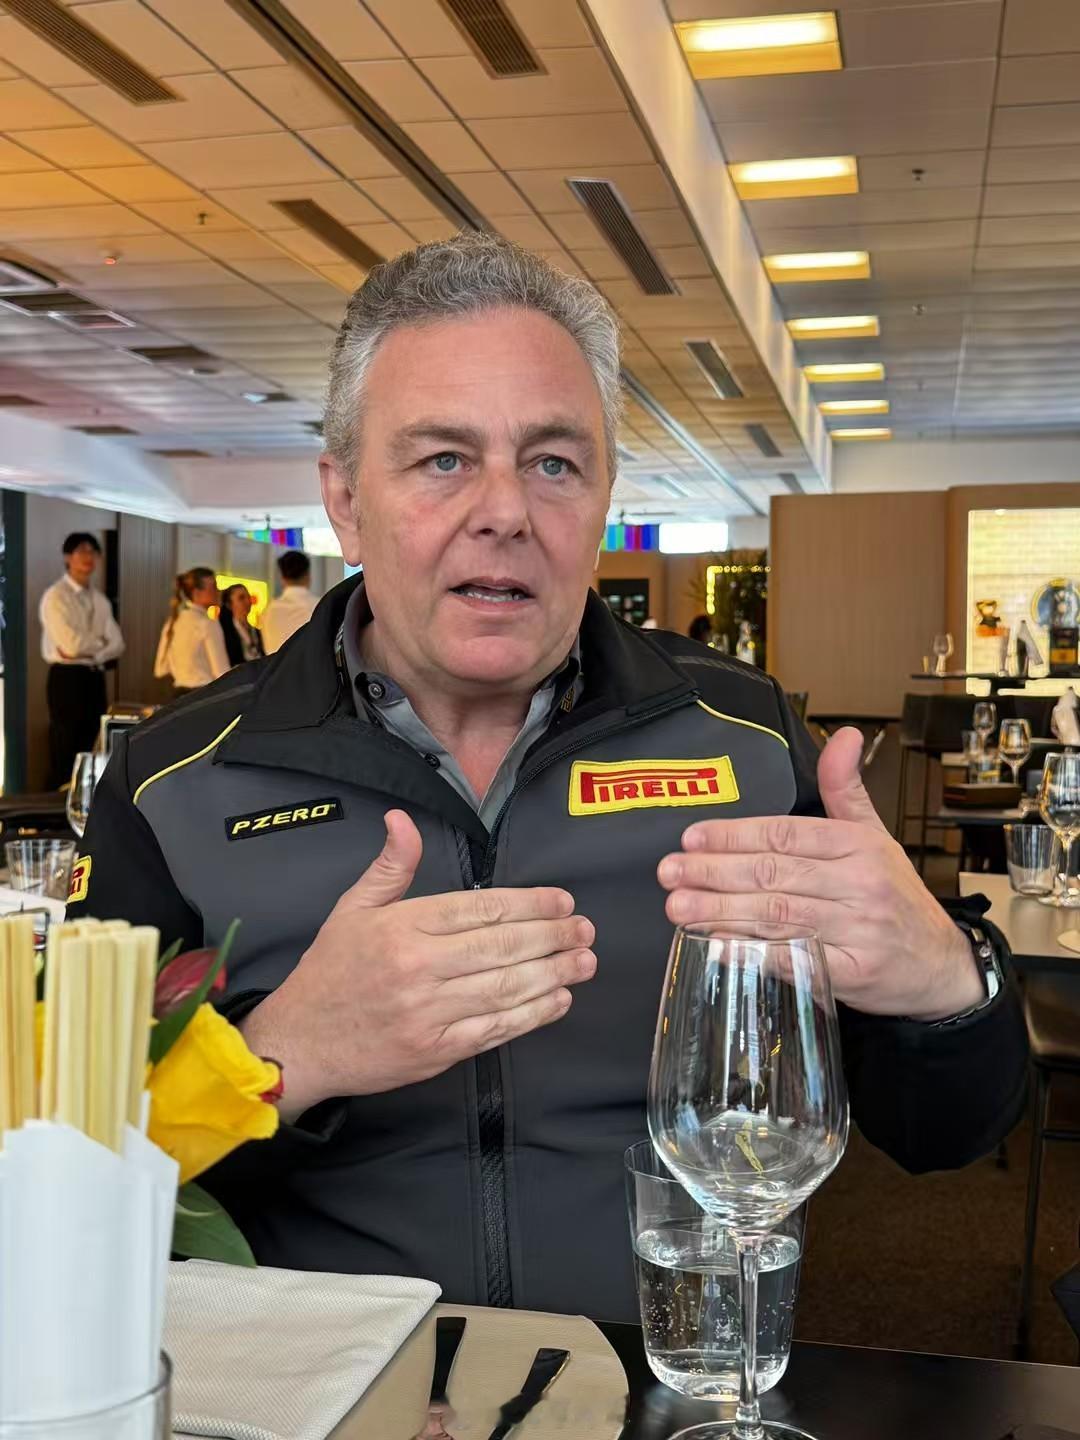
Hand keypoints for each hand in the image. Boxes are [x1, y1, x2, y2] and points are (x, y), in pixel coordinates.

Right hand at [242, 810, 595, 1119]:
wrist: (299, 1043)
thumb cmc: (330, 972)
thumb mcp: (352, 909)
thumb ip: (389, 866)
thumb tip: (401, 819)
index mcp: (401, 928)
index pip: (480, 909)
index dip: (529, 904)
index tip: (562, 901)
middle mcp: (418, 968)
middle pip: (501, 947)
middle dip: (552, 936)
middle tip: (585, 929)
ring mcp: (429, 1012)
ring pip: (506, 988)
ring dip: (553, 974)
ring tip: (584, 961)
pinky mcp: (436, 1050)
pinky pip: (495, 1030)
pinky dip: (532, 1015)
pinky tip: (557, 999)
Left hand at [657, 727, 982, 1021]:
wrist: (943, 966)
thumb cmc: (897, 898)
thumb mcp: (876, 836)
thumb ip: (846, 790)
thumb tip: (845, 735)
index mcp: (858, 846)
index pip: (785, 834)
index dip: (734, 835)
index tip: (691, 838)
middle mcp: (858, 885)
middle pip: (774, 874)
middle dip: (715, 872)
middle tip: (670, 873)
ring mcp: (858, 931)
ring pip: (779, 916)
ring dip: (722, 912)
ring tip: (679, 908)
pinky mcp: (854, 974)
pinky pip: (797, 962)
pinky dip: (755, 955)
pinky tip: (719, 948)